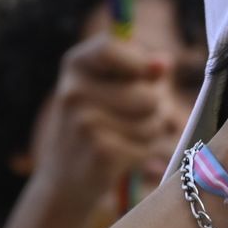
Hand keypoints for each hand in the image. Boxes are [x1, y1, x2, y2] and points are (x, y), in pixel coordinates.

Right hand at [28, 34, 173, 218]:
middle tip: (135, 118)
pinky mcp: (101, 152)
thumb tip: (164, 63)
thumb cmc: (95, 124)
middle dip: (155, 109)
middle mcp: (74, 91)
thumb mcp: (106, 87)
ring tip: (128, 137)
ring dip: (152, 132)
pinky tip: (123, 156)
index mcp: (75, 65)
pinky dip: (145, 153)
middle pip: (150, 94)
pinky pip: (149, 146)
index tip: (151, 74)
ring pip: (154, 121)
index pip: (112, 48)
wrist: (64, 179)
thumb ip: (137, 70)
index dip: (140, 62)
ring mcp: (85, 123)